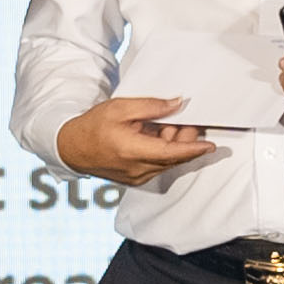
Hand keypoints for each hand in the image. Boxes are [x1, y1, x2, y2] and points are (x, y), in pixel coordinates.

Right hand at [54, 98, 221, 185]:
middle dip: (185, 139)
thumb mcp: (121, 107)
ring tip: (166, 125)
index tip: (211, 146)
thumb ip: (151, 106)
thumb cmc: (93, 126)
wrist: (72, 148)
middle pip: (173, 156)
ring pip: (167, 161)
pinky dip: (164, 151)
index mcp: (132, 150)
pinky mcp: (136, 179)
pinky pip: (159, 165)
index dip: (193, 149)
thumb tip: (177, 104)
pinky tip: (156, 137)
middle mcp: (137, 169)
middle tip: (189, 121)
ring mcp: (137, 177)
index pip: (171, 152)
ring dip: (173, 144)